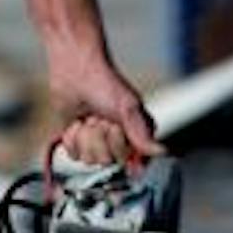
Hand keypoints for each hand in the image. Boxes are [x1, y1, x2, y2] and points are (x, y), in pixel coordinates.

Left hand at [48, 56, 164, 164]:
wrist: (75, 70)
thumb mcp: (128, 109)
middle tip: (100, 117)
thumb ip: (142, 135)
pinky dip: (70, 139)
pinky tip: (72, 129)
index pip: (133, 162)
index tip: (116, 129)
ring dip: (85, 136)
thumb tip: (162, 152)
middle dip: (101, 137)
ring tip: (87, 117)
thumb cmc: (105, 84)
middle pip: (108, 161)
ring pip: (88, 159)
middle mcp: (116, 143)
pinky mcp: (74, 142)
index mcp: (135, 136)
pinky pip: (72, 155)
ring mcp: (94, 144)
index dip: (122, 149)